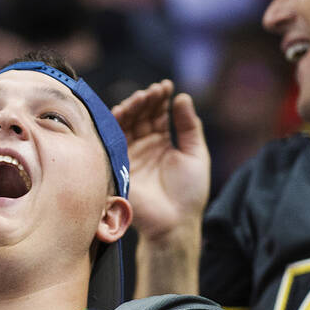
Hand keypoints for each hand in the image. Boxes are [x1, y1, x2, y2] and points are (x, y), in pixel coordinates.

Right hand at [111, 79, 210, 237]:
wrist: (174, 222)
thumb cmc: (189, 192)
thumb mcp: (196, 154)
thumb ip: (189, 127)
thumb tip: (182, 97)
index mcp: (163, 143)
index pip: (158, 115)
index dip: (161, 100)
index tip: (166, 87)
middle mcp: (145, 146)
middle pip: (141, 115)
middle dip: (146, 101)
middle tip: (153, 92)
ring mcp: (131, 153)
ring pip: (127, 123)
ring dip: (132, 108)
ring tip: (142, 98)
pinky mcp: (119, 163)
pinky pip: (113, 138)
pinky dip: (117, 123)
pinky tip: (125, 110)